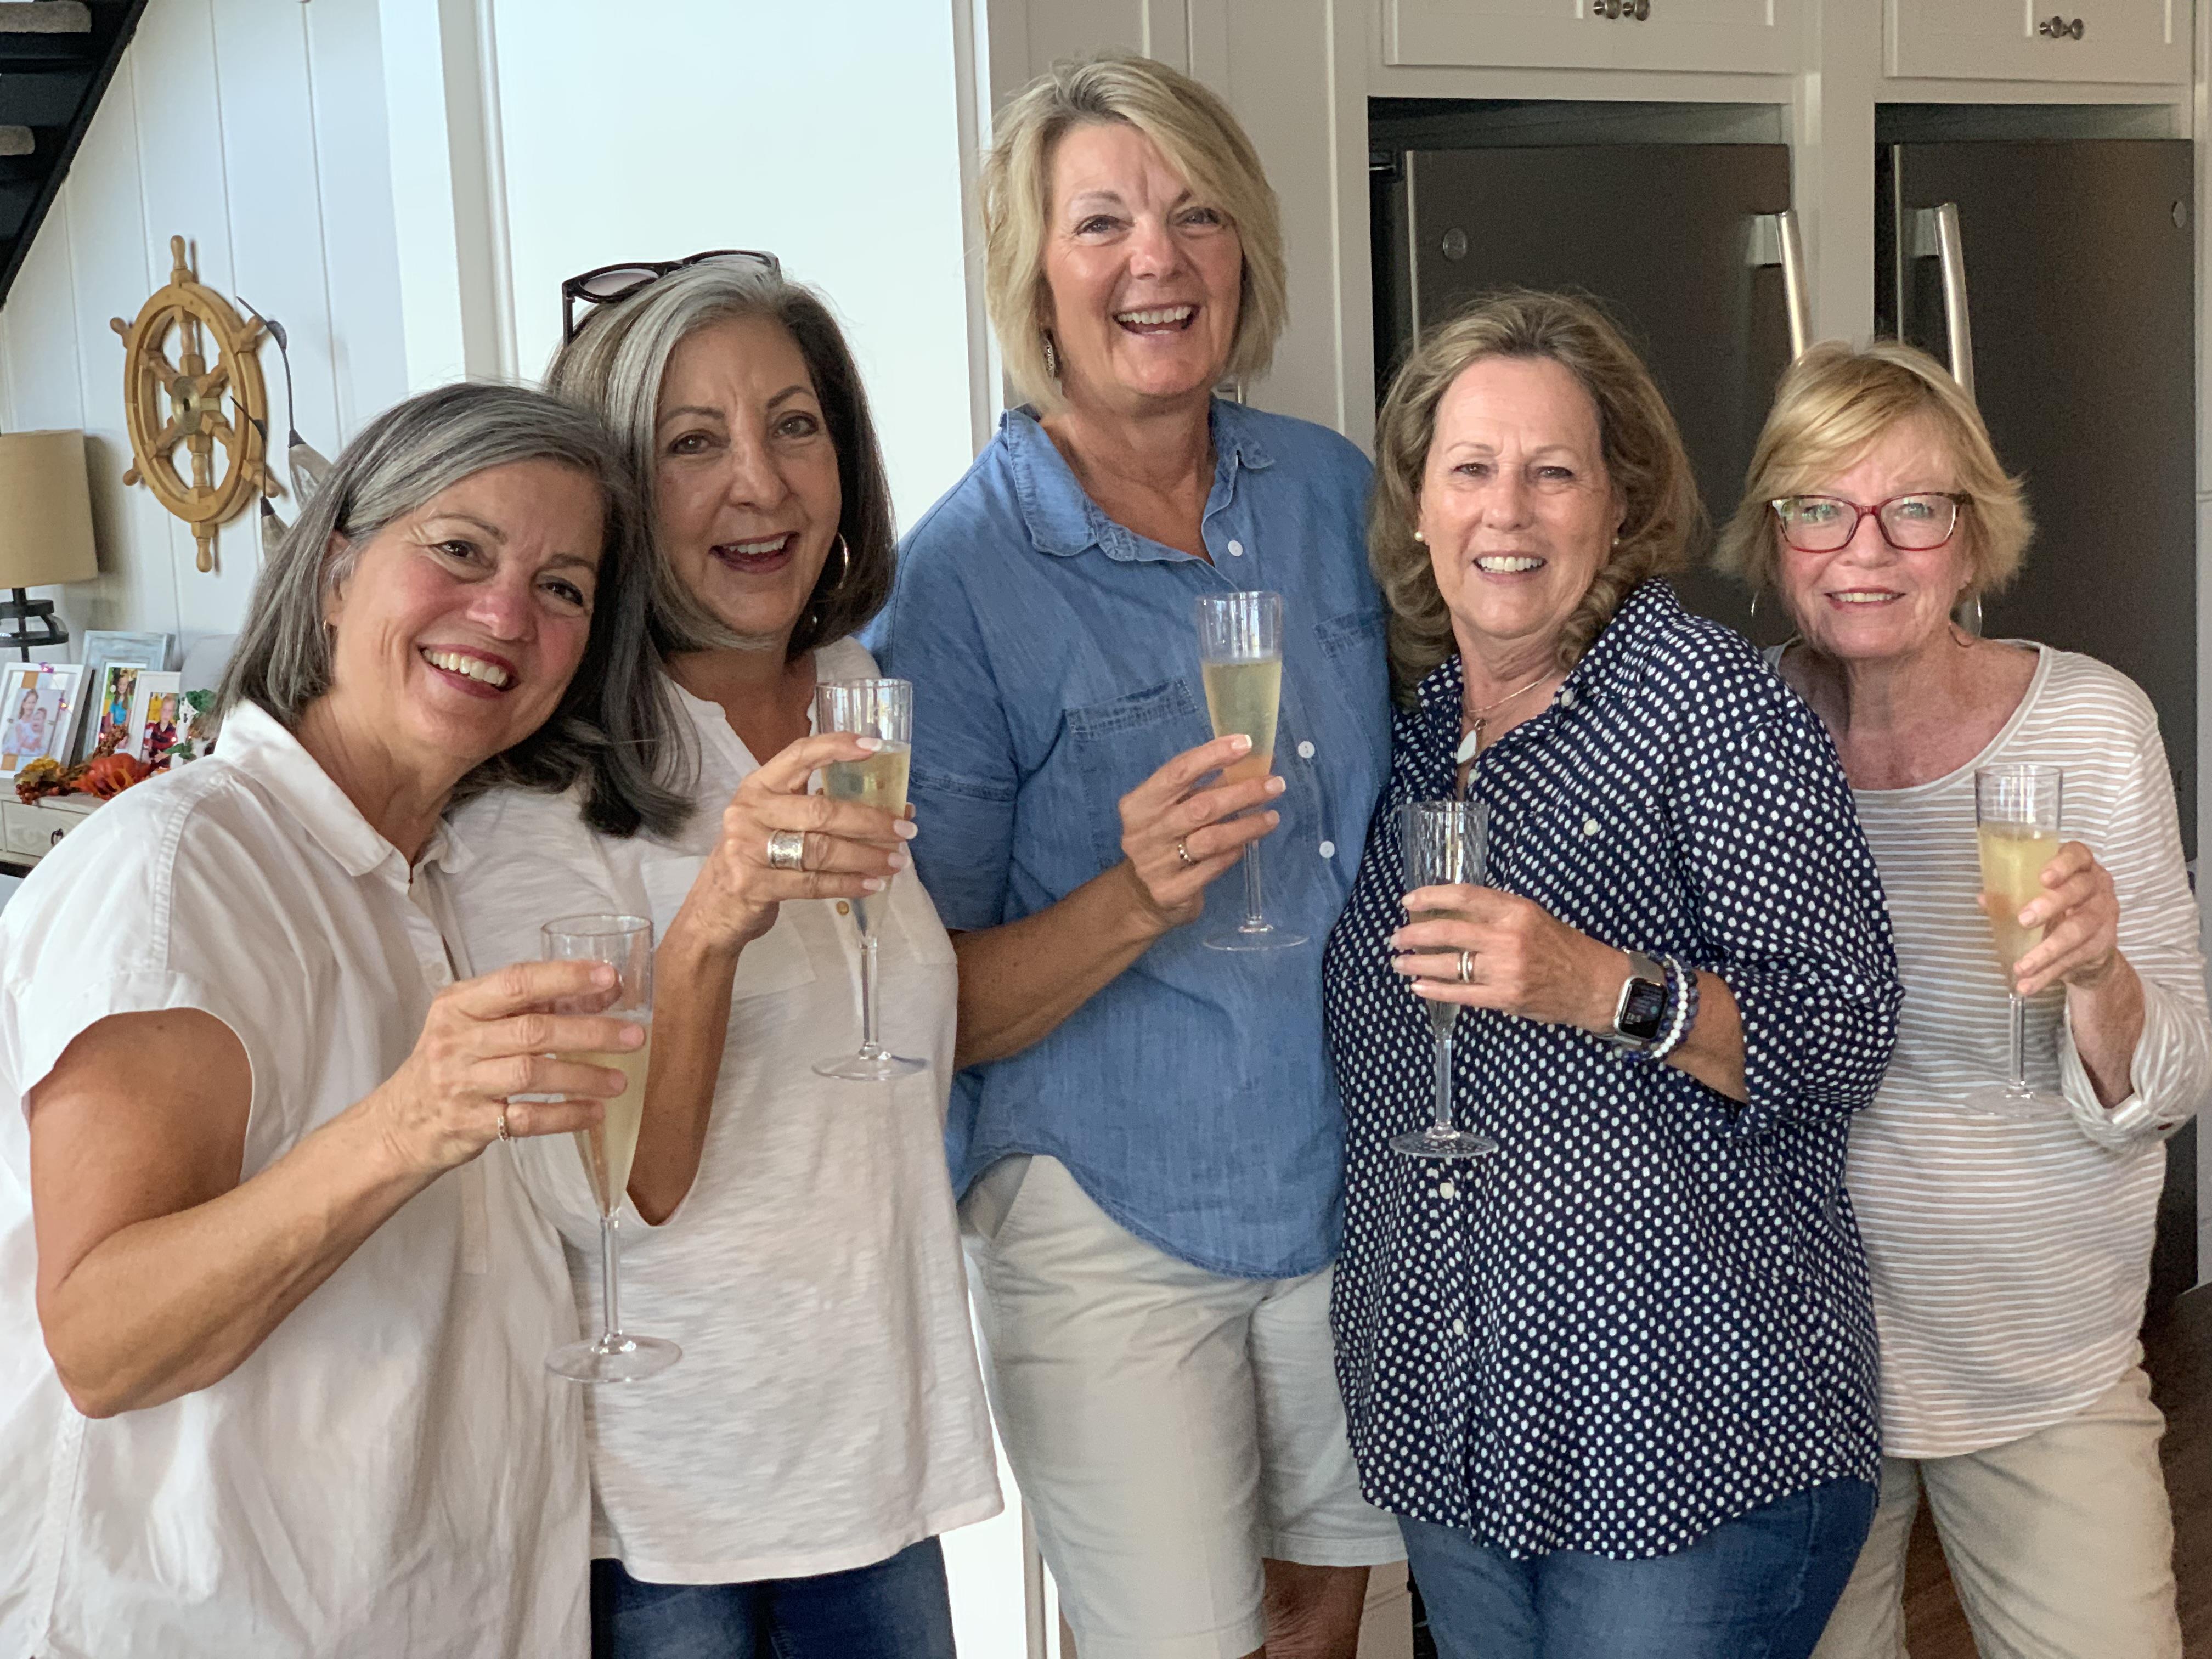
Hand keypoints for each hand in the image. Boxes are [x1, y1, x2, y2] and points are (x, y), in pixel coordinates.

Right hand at [368, 959, 645, 1176]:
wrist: (398, 1124)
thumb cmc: (450, 1064)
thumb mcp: (474, 1024)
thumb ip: (529, 1005)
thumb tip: (603, 988)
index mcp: (459, 1005)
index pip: (516, 982)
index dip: (564, 977)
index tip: (608, 977)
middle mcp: (456, 1040)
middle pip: (533, 1030)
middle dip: (590, 1032)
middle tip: (634, 1036)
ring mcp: (461, 1083)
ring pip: (533, 1074)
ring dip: (584, 1076)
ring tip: (620, 1080)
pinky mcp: (470, 1123)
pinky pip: (527, 1119)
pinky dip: (566, 1116)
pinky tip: (593, 1113)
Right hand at [678, 732, 915, 954]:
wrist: (714, 911)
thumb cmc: (755, 858)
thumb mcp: (775, 823)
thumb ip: (821, 809)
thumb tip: (893, 808)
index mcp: (758, 786)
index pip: (799, 755)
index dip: (837, 747)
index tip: (875, 746)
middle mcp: (749, 811)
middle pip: (821, 810)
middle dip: (870, 820)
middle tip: (905, 829)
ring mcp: (747, 848)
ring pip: (821, 849)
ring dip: (866, 855)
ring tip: (897, 861)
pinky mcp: (755, 884)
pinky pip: (814, 883)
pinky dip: (849, 884)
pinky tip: (873, 884)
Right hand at [1116, 733, 1285, 929]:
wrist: (1140, 895)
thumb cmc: (1162, 841)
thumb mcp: (1167, 811)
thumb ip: (1196, 790)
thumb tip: (1246, 764)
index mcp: (1139, 803)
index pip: (1178, 771)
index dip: (1213, 755)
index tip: (1246, 744)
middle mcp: (1144, 832)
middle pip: (1200, 805)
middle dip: (1243, 792)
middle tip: (1275, 784)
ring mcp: (1156, 864)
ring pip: (1211, 839)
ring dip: (1247, 825)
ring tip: (1272, 817)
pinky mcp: (1171, 891)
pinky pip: (1212, 868)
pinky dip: (1234, 853)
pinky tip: (1248, 844)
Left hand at [1390, 884, 1622, 1031]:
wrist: (1593, 984)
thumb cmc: (1561, 946)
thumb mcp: (1531, 916)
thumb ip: (1494, 912)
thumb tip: (1447, 911)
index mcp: (1515, 911)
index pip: (1463, 896)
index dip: (1430, 896)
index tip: (1408, 901)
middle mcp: (1508, 938)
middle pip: (1447, 931)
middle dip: (1413, 934)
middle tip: (1396, 937)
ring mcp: (1505, 970)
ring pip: (1448, 965)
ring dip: (1416, 964)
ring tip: (1399, 962)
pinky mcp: (1504, 998)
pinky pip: (1460, 993)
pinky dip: (1434, 989)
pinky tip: (1418, 986)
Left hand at [2008, 840, 2122, 996]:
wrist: (2090, 945)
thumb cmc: (2059, 908)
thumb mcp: (2038, 896)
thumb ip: (2012, 895)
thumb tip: (1984, 898)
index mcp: (2080, 867)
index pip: (2078, 855)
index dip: (2063, 864)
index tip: (2043, 878)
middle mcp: (2097, 887)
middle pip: (2078, 891)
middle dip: (2050, 906)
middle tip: (2023, 919)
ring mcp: (2104, 916)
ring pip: (2078, 930)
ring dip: (2046, 951)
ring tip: (2022, 967)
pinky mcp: (2103, 944)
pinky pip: (2074, 959)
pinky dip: (2048, 974)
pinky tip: (2028, 985)